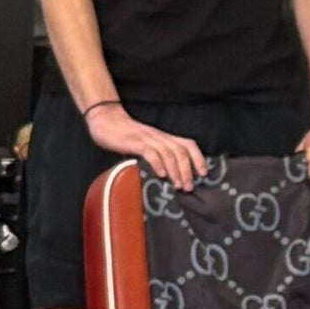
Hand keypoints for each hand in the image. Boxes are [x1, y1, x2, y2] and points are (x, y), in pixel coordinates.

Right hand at [83, 100, 205, 188]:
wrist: (105, 121)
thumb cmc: (124, 137)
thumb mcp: (145, 145)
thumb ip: (156, 156)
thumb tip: (167, 177)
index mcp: (163, 138)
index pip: (188, 144)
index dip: (198, 158)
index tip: (204, 174)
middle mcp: (159, 137)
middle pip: (181, 151)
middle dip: (188, 170)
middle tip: (189, 187)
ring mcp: (147, 138)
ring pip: (168, 153)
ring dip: (176, 170)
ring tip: (178, 185)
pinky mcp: (134, 142)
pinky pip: (150, 152)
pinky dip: (158, 164)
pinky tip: (160, 175)